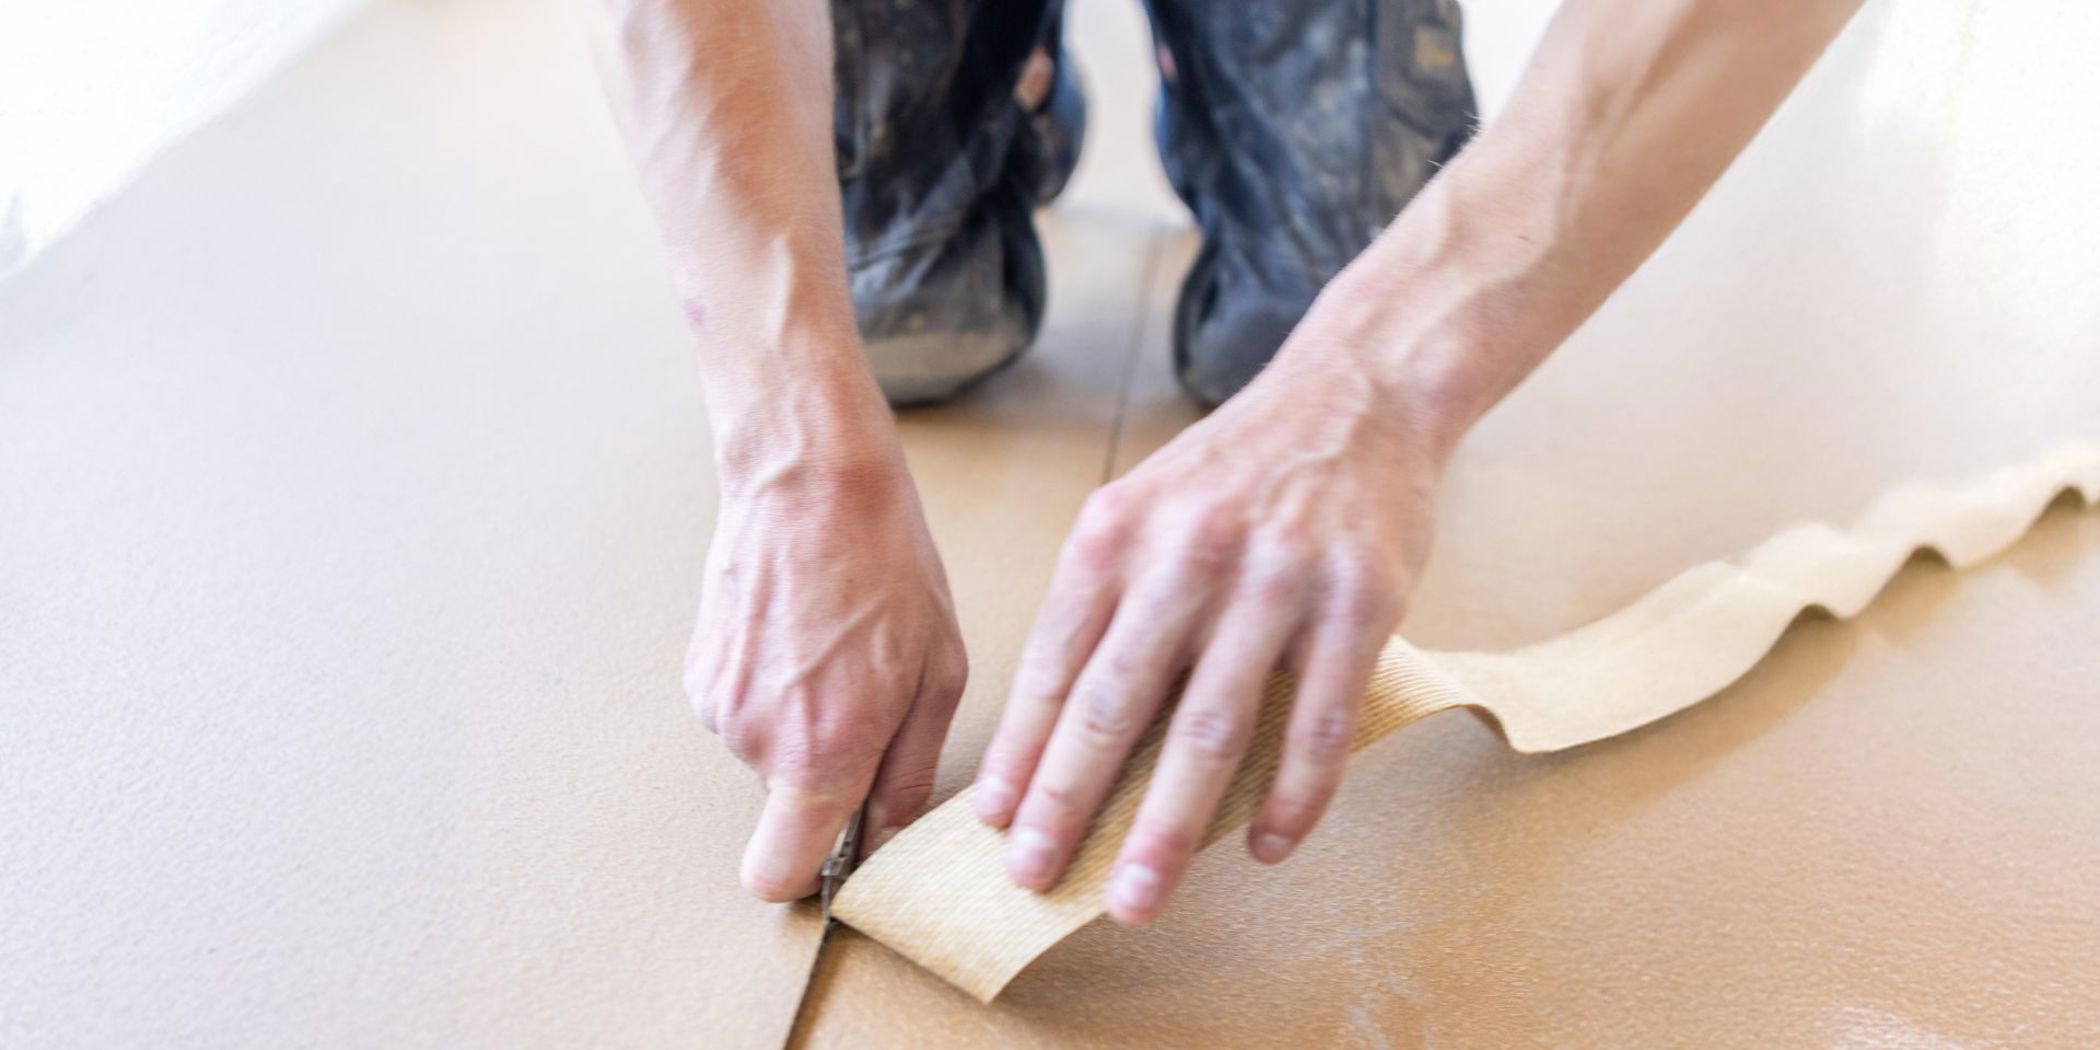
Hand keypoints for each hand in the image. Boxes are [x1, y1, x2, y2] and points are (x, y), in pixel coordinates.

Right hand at [690, 444, 967, 901]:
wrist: (809, 479)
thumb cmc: (886, 565)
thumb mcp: (937, 673)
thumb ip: (909, 769)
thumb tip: (886, 830)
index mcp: (821, 753)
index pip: (777, 876)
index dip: (808, 873)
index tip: (839, 849)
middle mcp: (755, 741)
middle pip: (787, 806)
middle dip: (828, 772)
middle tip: (870, 698)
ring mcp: (718, 706)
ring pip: (767, 754)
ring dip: (803, 722)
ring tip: (838, 651)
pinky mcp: (699, 672)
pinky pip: (745, 711)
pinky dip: (774, 688)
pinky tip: (804, 633)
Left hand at [970, 336, 1452, 923]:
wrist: (1357, 394)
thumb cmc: (1233, 474)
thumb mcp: (1140, 511)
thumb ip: (1099, 605)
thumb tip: (1043, 732)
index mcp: (1117, 532)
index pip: (1056, 662)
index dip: (1022, 749)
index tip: (996, 824)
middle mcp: (1189, 553)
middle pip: (1118, 702)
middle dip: (1069, 802)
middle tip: (1035, 878)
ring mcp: (1278, 577)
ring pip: (1212, 724)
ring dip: (1169, 824)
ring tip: (1136, 896)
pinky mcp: (1359, 600)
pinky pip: (1320, 720)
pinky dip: (1293, 795)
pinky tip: (1266, 848)